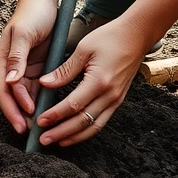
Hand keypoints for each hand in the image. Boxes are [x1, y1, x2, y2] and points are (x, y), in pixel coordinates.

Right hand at [0, 0, 57, 133]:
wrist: (44, 1)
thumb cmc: (32, 15)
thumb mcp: (23, 34)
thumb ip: (16, 58)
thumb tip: (9, 81)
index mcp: (2, 60)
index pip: (3, 91)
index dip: (11, 109)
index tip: (22, 123)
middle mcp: (10, 68)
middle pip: (12, 98)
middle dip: (19, 115)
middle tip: (30, 133)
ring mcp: (23, 69)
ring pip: (24, 97)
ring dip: (30, 112)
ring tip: (40, 128)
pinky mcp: (36, 68)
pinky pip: (36, 89)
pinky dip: (40, 101)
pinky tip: (47, 112)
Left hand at [32, 18, 148, 146]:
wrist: (137, 35)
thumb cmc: (110, 37)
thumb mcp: (83, 49)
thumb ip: (64, 70)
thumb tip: (44, 84)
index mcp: (99, 81)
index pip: (73, 105)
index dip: (55, 115)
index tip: (40, 121)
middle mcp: (109, 94)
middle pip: (83, 121)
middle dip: (61, 132)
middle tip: (43, 139)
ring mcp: (115, 99)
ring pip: (93, 126)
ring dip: (74, 137)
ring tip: (56, 142)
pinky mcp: (117, 100)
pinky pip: (101, 121)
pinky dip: (87, 131)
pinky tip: (74, 134)